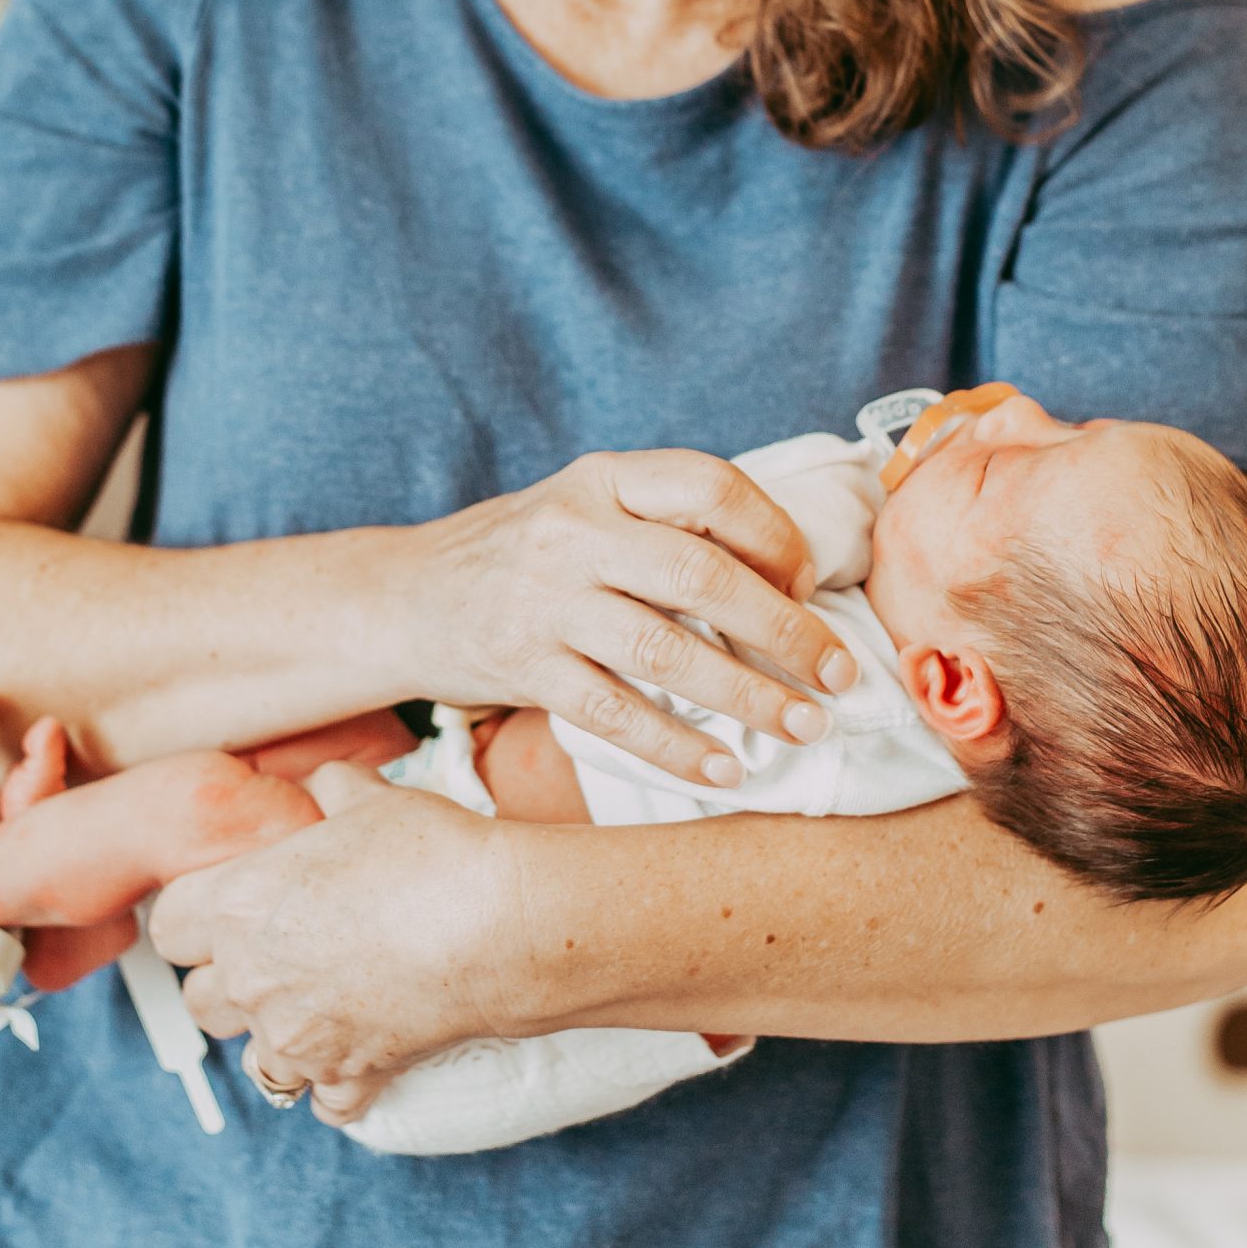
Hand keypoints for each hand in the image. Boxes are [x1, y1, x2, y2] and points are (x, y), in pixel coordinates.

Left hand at [152, 763, 518, 1121]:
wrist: (497, 924)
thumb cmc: (430, 853)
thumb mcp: (367, 798)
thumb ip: (328, 792)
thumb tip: (326, 788)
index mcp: (240, 905)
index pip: (167, 926)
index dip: (195, 916)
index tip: (229, 906)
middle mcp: (253, 979)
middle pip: (199, 1000)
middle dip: (229, 981)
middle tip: (278, 955)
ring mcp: (297, 1039)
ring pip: (253, 1063)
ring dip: (276, 1039)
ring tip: (319, 1006)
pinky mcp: (348, 1077)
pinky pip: (323, 1102)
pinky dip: (339, 1083)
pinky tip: (365, 1049)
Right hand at [404, 448, 854, 786]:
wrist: (407, 595)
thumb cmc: (527, 553)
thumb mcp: (589, 508)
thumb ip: (668, 525)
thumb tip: (789, 579)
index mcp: (604, 477)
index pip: (710, 485)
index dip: (774, 535)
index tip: (806, 583)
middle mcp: (573, 530)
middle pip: (701, 575)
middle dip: (786, 629)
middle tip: (839, 674)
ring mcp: (543, 600)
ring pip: (665, 652)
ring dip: (748, 695)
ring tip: (804, 726)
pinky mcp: (522, 666)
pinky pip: (614, 714)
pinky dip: (676, 748)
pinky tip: (725, 770)